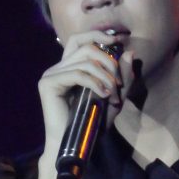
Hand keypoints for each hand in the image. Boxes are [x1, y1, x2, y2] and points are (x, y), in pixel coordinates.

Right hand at [36, 30, 132, 145]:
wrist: (75, 144)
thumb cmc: (92, 123)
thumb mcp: (114, 97)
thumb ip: (121, 77)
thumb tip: (129, 52)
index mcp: (69, 67)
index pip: (80, 39)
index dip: (98, 35)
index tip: (119, 40)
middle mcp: (58, 67)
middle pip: (85, 46)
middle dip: (108, 61)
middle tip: (117, 82)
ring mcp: (51, 74)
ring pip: (84, 61)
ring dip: (105, 76)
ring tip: (112, 94)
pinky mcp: (48, 84)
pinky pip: (77, 74)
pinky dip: (95, 83)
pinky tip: (103, 95)